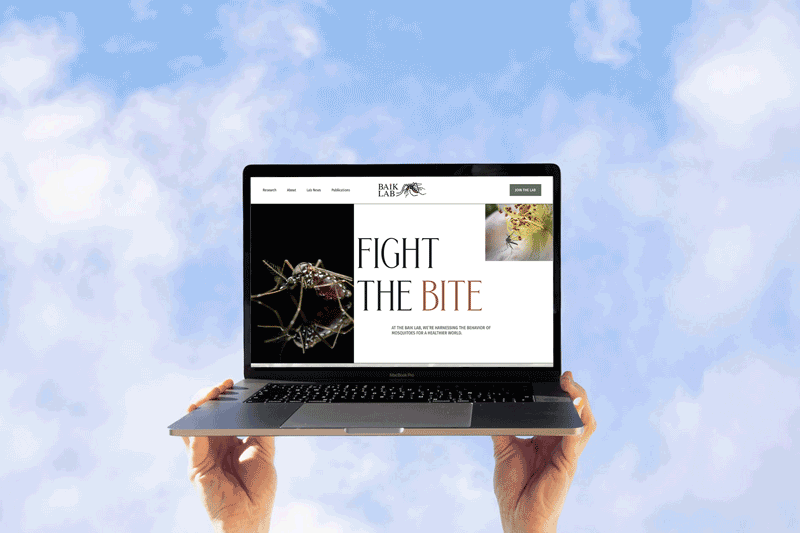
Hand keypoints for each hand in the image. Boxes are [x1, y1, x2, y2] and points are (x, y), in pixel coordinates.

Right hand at [182, 379, 276, 532]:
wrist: (250, 519)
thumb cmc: (258, 491)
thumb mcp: (264, 452)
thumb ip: (260, 429)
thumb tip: (259, 407)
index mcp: (230, 441)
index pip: (222, 413)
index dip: (225, 397)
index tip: (232, 383)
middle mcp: (214, 446)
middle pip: (206, 414)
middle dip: (211, 396)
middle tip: (222, 385)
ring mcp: (203, 455)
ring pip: (194, 423)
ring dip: (200, 406)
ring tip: (210, 394)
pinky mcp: (196, 467)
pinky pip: (191, 442)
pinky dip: (194, 427)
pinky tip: (202, 416)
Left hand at [491, 371, 595, 532]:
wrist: (519, 519)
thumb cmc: (514, 491)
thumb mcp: (504, 452)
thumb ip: (502, 428)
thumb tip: (494, 407)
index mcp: (547, 441)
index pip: (559, 412)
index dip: (562, 394)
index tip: (559, 376)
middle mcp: (560, 445)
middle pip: (575, 413)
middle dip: (574, 392)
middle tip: (565, 377)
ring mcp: (566, 453)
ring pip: (584, 422)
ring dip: (580, 401)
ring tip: (570, 386)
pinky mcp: (568, 463)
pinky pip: (578, 438)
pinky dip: (578, 421)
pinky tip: (575, 407)